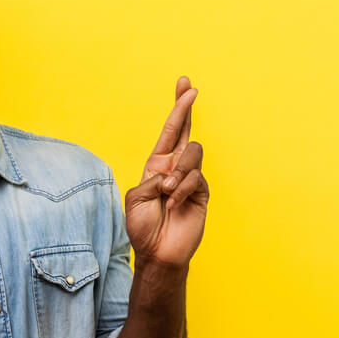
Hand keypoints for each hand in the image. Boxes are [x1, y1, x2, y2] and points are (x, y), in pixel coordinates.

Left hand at [124, 77, 209, 267]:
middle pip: (186, 131)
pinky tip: (174, 203)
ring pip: (193, 153)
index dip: (177, 110)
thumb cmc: (143, 227)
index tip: (185, 85)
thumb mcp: (136, 198)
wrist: (158, 252)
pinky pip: (196, 177)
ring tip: (167, 193)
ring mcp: (191, 179)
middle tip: (191, 89)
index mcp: (157, 167)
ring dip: (178, 171)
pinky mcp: (202, 192)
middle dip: (186, 108)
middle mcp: (175, 169)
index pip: (169, 132)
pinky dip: (182, 189)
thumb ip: (152, 179)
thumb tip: (173, 173)